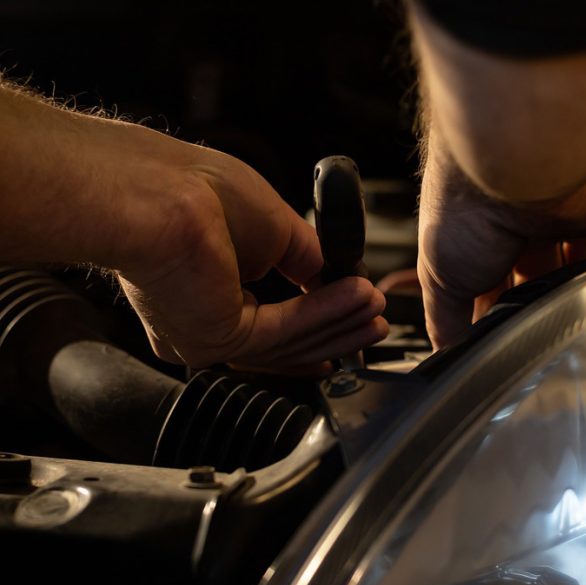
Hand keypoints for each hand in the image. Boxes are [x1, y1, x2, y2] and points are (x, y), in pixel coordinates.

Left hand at [114, 142, 387, 372]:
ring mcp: (205, 335)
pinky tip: (356, 298)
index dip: (311, 325)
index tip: (346, 319)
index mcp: (202, 291)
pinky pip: (284, 330)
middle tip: (373, 321)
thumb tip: (333, 275)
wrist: (158, 192)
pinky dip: (325, 314)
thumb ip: (302, 257)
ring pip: (287, 340)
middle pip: (281, 341)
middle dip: (334, 330)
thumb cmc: (190, 190)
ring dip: (338, 322)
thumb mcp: (269, 224)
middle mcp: (200, 321)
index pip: (264, 323)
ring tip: (375, 310)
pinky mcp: (217, 338)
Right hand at [417, 139, 585, 348]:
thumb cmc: (465, 212)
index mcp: (483, 234)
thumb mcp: (440, 280)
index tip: (504, 339)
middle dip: (543, 297)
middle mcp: (525, 219)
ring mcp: (568, 207)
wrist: (507, 167)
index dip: (501, 310)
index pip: (497, 281)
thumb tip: (451, 354)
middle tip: (545, 328)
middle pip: (545, 269)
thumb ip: (446, 320)